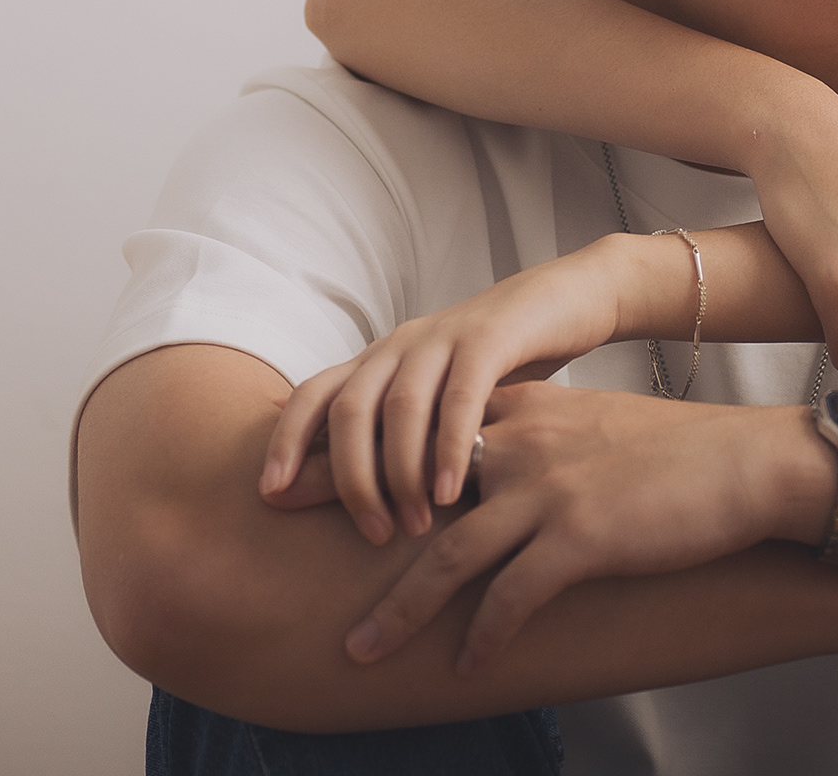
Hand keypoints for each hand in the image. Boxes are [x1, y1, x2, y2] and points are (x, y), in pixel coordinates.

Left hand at [257, 244, 635, 542]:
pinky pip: (459, 396)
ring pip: (399, 406)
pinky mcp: (491, 338)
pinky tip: (450, 491)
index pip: (312, 395)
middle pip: (349, 409)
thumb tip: (353, 504)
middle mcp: (401, 345)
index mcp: (381, 361)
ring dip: (400, 473)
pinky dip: (448, 446)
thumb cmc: (500, 370)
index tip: (271, 495)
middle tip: (370, 535)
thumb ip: (402, 441)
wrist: (566, 302)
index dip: (285, 440)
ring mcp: (443, 338)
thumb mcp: (441, 404)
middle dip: (349, 477)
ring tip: (413, 527)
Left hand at [342, 382, 824, 671]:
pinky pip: (513, 596)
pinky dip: (483, 634)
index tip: (298, 485)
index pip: (417, 437)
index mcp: (519, 413)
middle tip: (295, 560)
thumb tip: (488, 472)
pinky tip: (466, 665)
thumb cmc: (677, 456)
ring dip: (399, 610)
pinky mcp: (582, 536)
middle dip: (347, 530)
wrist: (749, 465)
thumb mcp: (589, 427)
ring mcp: (547, 489)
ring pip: (447, 556)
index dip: (354, 462)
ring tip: (361, 649)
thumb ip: (532, 438)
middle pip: (409, 495)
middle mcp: (521, 443)